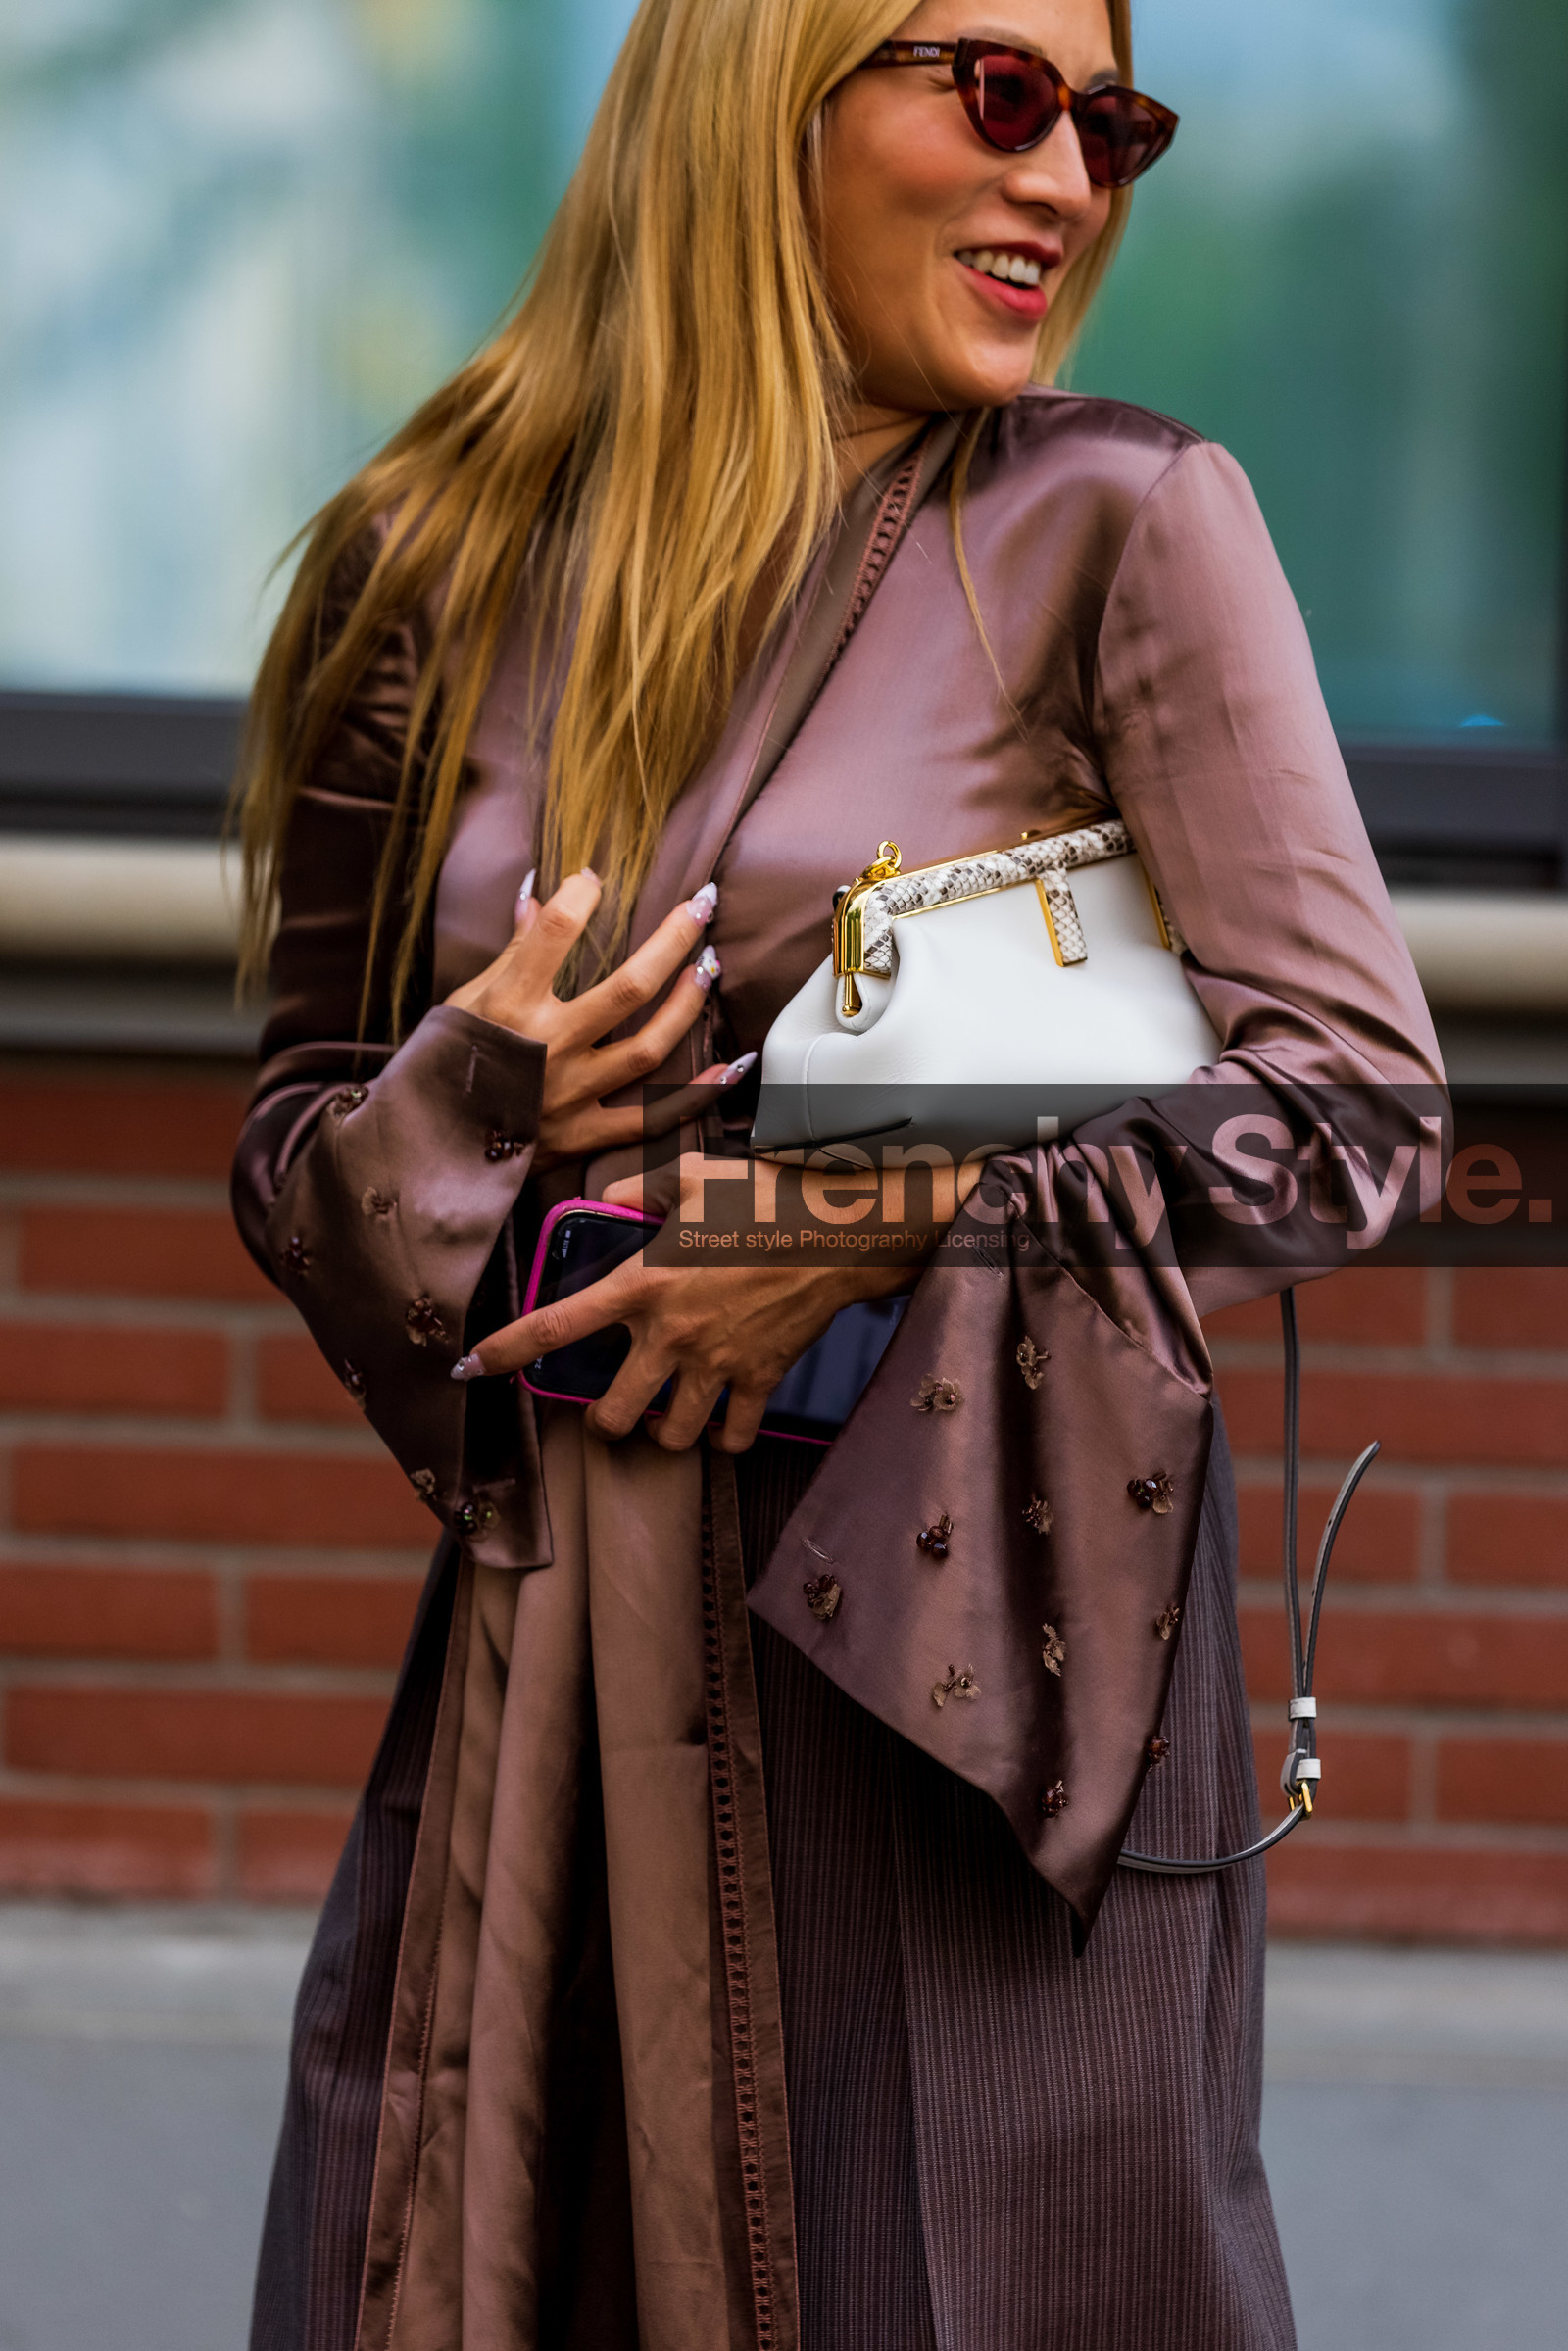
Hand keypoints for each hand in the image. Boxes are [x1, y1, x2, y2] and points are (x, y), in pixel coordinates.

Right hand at [446, 868, 748, 1169]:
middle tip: (702, 905)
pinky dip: (693, 1098)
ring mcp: (570, 1093)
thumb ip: (512, 952)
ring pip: (648, 1047)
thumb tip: (536, 894)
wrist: (428, 1151)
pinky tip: (730, 1069)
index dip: (582, 894)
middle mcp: (546, 1046)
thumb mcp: (465, 1001)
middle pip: (628, 987)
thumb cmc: (445, 1065)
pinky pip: (650, 1119)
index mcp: (509, 1004)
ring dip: (687, 1005)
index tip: (596, 878)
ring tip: (710, 967)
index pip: (555, 931)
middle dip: (673, 940)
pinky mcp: (583, 1134)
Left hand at [450, 1157, 914, 1452]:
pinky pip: (736, 1434)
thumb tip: (606, 1195)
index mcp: (642, 1285)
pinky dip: (725, 1438)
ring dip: (661, 1435)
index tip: (470, 1369)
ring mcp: (716, 1364)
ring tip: (663, 1421)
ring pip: (671, 1435)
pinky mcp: (759, 1379)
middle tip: (607, 1414)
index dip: (503, 1352)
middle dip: (602, 1423)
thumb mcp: (692, 1178)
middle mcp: (671, 1335)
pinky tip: (721, 1426)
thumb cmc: (761, 1198)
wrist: (836, 1232)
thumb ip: (638, 1189)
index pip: (553, 1327)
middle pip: (613, 1413)